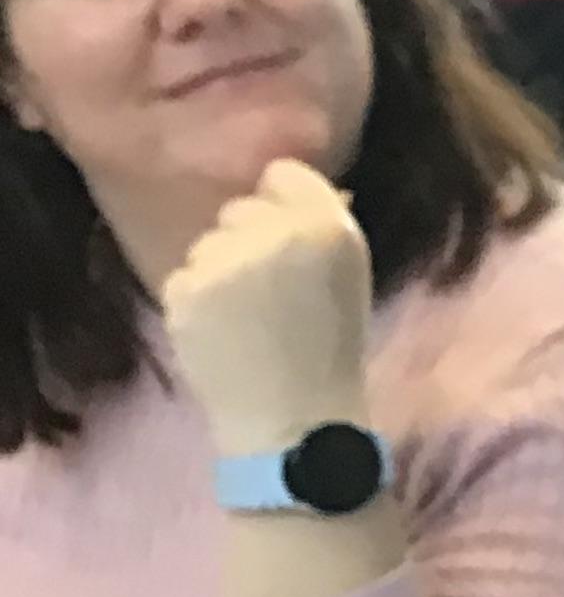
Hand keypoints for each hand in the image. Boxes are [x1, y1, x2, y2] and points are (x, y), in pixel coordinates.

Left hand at [163, 159, 375, 460]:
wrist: (296, 422)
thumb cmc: (329, 349)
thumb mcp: (347, 275)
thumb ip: (316, 226)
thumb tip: (276, 186)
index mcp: (332, 227)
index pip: (284, 174)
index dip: (285, 207)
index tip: (291, 248)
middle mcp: (281, 233)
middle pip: (239, 208)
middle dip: (247, 241)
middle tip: (270, 293)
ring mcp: (229, 261)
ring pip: (207, 243)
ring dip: (219, 273)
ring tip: (247, 319)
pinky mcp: (188, 289)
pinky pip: (182, 276)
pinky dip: (195, 303)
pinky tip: (222, 334)